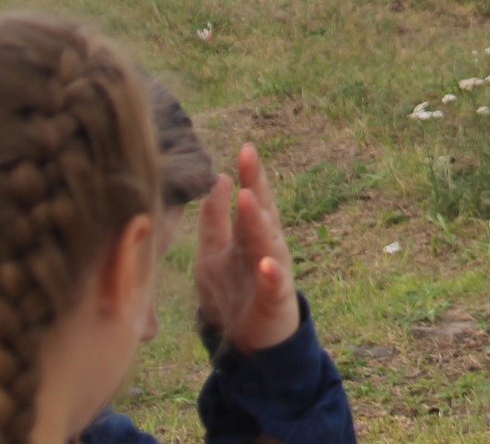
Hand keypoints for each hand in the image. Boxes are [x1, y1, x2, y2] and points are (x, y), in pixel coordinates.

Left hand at [194, 144, 300, 354]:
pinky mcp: (275, 299)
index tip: (245, 147)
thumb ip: (215, 220)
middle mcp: (265, 248)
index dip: (249, 175)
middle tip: (249, 155)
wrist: (252, 341)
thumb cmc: (235, 292)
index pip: (251, 200)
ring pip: (267, 242)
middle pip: (262, 211)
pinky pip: (273, 285)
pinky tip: (266, 264)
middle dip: (256, 184)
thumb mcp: (215, 252)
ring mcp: (272, 272)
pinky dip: (271, 274)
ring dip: (258, 221)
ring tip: (247, 198)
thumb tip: (216, 180)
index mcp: (250, 237)